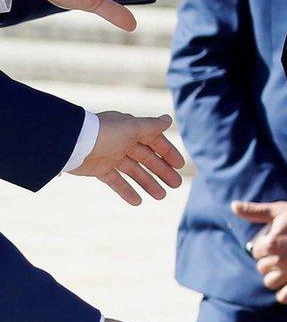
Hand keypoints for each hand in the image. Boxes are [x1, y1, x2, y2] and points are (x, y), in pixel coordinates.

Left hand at [68, 112, 185, 203]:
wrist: (71, 144)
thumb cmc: (103, 133)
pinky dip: (127, 191)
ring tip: (161, 196)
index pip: (155, 142)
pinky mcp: (100, 170)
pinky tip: (137, 201)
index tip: (180, 166)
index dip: (168, 153)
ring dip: (148, 183)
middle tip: (176, 184)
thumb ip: (151, 126)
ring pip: (135, 172)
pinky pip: (117, 182)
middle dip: (162, 171)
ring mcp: (112, 157)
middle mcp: (124, 143)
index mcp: (132, 130)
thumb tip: (169, 120)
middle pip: (148, 159)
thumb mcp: (131, 128)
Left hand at [234, 200, 286, 321]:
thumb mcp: (282, 210)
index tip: (279, 243)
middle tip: (286, 255)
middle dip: (271, 262)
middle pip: (262, 268)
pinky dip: (286, 292)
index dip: (266, 247)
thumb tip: (233, 206)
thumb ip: (256, 211)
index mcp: (270, 242)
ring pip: (271, 282)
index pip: (256, 252)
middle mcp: (278, 259)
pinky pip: (284, 296)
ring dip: (277, 277)